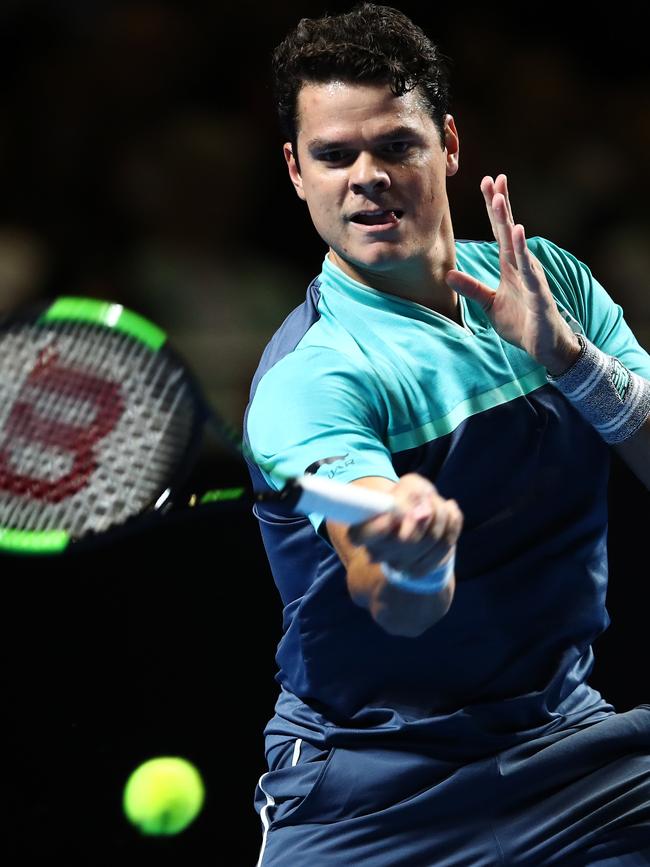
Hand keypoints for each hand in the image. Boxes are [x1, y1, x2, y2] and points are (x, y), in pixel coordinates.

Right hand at [347, 473, 462, 576]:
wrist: (417, 519)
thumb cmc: (407, 499)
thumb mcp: (406, 487)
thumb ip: (412, 493)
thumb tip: (425, 512)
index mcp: (361, 531)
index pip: (363, 535)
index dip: (383, 525)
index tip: (397, 508)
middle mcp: (377, 553)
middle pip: (408, 539)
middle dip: (426, 511)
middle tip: (427, 497)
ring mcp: (399, 565)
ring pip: (432, 539)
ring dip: (441, 513)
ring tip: (436, 502)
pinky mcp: (421, 569)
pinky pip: (447, 543)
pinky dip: (452, 522)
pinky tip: (448, 512)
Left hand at [445, 174, 580, 372]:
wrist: (544, 346)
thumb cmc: (521, 322)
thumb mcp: (489, 304)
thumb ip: (471, 288)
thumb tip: (448, 274)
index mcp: (510, 266)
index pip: (501, 231)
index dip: (494, 208)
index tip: (487, 182)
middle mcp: (522, 266)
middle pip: (509, 230)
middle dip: (501, 205)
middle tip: (494, 178)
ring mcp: (532, 278)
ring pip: (518, 245)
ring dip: (509, 222)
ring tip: (500, 200)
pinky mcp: (539, 295)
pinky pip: (530, 271)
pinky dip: (524, 253)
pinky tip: (520, 234)